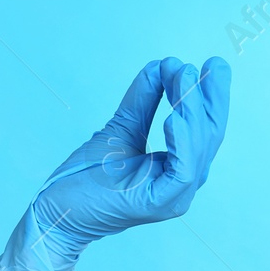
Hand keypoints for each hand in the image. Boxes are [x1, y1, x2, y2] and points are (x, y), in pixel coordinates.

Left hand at [0, 56, 230, 270]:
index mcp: (178, 167)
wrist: (56, 207)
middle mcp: (183, 183)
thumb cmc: (86, 175)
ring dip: (192, 109)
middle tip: (212, 63)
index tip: (212, 62)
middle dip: (211, 97)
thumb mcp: (119, 129)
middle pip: (208, 136)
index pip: (203, 128)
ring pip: (197, 149)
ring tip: (185, 77)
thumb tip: (161, 65)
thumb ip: (142, 101)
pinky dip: (181, 141)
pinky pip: (182, 170)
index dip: (210, 96)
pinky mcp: (159, 203)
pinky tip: (174, 116)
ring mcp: (174, 196)